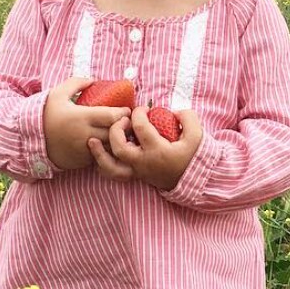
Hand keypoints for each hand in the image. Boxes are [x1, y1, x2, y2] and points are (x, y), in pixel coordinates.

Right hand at [43, 78, 132, 169]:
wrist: (29, 138)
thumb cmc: (45, 114)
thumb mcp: (57, 93)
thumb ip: (76, 83)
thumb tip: (94, 80)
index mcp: (81, 117)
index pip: (112, 117)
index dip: (123, 113)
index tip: (126, 110)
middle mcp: (85, 135)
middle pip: (115, 134)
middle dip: (125, 128)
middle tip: (127, 122)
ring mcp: (84, 150)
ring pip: (110, 148)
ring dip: (118, 141)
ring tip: (120, 134)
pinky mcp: (82, 161)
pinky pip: (101, 157)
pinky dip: (106, 151)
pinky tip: (107, 144)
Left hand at [89, 106, 203, 189]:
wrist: (194, 180)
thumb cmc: (193, 156)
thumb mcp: (197, 135)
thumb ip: (187, 118)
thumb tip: (173, 111)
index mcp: (158, 150)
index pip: (140, 127)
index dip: (139, 112)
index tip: (143, 109)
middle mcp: (144, 162)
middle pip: (119, 146)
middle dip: (116, 129)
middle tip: (124, 120)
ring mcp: (137, 171)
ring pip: (110, 166)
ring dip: (99, 153)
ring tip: (93, 140)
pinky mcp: (135, 175)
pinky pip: (113, 174)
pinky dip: (103, 164)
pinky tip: (99, 153)